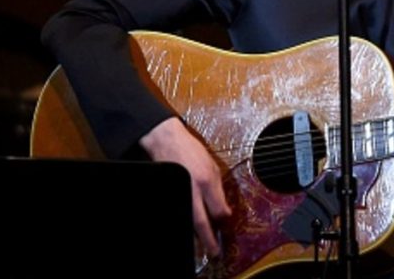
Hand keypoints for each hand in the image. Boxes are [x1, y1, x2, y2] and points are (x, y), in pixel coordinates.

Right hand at [140, 117, 231, 257]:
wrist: (167, 142)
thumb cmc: (191, 151)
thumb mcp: (212, 166)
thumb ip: (218, 189)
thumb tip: (224, 208)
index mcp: (205, 181)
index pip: (218, 210)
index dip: (224, 220)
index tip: (226, 222)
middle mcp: (191, 191)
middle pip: (201, 223)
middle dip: (208, 240)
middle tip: (214, 252)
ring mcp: (179, 193)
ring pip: (189, 221)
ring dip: (197, 234)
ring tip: (204, 244)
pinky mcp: (170, 195)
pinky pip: (181, 213)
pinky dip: (188, 222)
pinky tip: (193, 227)